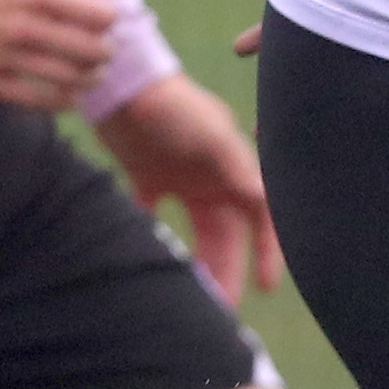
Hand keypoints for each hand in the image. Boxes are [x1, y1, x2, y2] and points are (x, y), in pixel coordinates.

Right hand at [0, 0, 125, 109]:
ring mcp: (3, 57)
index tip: (106, 19)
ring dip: (89, 78)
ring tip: (93, 74)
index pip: (98, 15)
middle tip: (105, 51)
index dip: (109, 19)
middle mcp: (24, 27)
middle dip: (106, 52)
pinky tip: (69, 98)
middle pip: (90, 51)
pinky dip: (59, 101)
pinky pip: (33, 100)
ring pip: (67, 79)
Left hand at [99, 72, 281, 300]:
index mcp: (234, 170)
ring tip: (192, 295)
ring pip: (197, 234)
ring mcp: (182, 179)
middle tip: (221, 308)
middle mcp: (213, 179)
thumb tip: (267, 201)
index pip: (262, 217)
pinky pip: (155, 215)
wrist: (119, 80)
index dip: (269, 250)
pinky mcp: (148, 178)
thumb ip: (238, 168)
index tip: (265, 285)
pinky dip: (157, 237)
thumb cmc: (172, 105)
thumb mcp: (211, 135)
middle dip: (229, 270)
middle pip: (228, 236)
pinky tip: (149, 262)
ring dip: (199, 262)